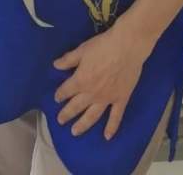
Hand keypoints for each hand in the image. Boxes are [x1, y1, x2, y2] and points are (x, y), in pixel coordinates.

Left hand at [52, 20, 152, 138]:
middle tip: (60, 120)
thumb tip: (55, 65)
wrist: (126, 48)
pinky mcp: (121, 99)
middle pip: (76, 106)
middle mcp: (92, 93)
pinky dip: (111, 128)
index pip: (66, 90)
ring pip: (92, 116)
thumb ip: (68, 60)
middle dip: (67, 113)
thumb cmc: (102, 46)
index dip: (60, 94)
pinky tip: (107, 136)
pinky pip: (115, 117)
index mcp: (80, 80)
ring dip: (82, 125)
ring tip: (74, 132)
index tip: (57, 98)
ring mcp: (107, 99)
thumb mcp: (82, 50)